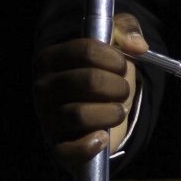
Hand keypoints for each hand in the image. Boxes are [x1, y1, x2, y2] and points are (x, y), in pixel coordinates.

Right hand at [32, 13, 147, 166]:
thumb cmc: (103, 74)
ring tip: (119, 110)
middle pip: (88, 81)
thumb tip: (137, 45)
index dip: (113, 57)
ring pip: (79, 114)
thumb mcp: (113, 45)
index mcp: (51, 58)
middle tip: (123, 90)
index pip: (84, 50)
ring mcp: (47, 117)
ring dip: (111, 113)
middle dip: (117, 86)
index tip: (123, 64)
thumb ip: (126, 30)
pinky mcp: (56, 145)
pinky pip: (68, 150)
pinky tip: (103, 137)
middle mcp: (42, 87)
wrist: (96, 111)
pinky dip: (89, 145)